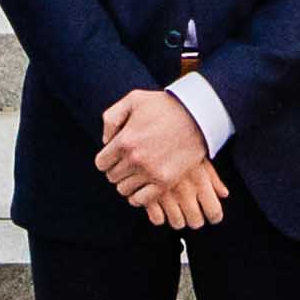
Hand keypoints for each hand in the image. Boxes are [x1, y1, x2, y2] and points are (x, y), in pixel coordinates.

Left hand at [96, 86, 226, 228]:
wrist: (198, 116)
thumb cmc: (165, 106)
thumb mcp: (133, 100)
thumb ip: (111, 118)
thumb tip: (105, 141)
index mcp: (124, 141)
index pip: (101, 163)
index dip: (107, 159)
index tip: (116, 155)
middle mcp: (135, 159)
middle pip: (112, 177)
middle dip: (117, 170)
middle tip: (128, 162)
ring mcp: (151, 172)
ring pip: (124, 190)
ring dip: (128, 182)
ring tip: (137, 173)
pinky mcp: (166, 182)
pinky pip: (141, 200)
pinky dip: (138, 196)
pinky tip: (143, 185)